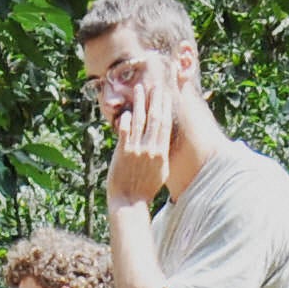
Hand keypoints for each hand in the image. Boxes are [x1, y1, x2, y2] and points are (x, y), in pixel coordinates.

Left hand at [102, 58, 172, 209]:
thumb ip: (161, 154)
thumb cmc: (144, 189)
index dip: (165, 107)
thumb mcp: (160, 172)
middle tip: (154, 84)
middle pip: (154, 118)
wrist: (129, 202)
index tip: (165, 94)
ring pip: (139, 121)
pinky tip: (127, 110)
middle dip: (155, 99)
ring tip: (138, 89)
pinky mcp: (123, 153)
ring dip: (139, 103)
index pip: (165, 124)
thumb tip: (162, 141)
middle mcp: (151, 149)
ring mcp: (136, 150)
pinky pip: (125, 132)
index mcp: (161, 153)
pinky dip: (126, 120)